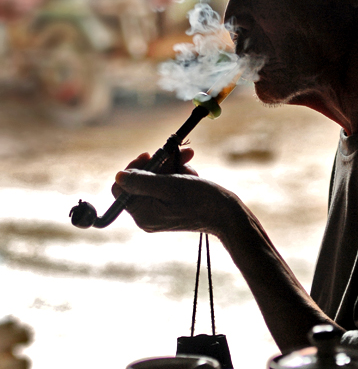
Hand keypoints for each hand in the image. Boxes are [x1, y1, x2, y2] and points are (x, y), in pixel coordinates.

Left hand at [112, 152, 237, 235]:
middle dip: (160, 164)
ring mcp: (160, 212)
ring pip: (157, 180)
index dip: (133, 168)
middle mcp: (148, 215)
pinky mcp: (172, 208)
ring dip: (173, 167)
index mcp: (143, 214)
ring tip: (189, 161)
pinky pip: (168, 186)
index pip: (122, 188)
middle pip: (141, 181)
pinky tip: (192, 173)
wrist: (227, 214)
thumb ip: (141, 181)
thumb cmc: (200, 200)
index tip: (149, 155)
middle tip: (176, 153)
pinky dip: (179, 175)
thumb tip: (118, 176)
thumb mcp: (169, 186)